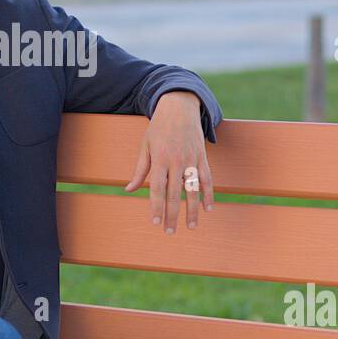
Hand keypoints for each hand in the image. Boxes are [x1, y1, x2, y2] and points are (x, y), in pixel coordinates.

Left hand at [123, 91, 214, 233]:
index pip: (157, 188)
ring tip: (190, 227)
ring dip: (192, 210)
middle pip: (175, 193)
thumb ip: (139, 169)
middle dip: (172, 214)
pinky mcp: (203, 156)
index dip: (156, 206)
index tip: (155, 222)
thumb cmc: (158, 128)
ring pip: (193, 189)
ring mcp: (191, 159)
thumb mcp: (145, 146)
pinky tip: (208, 209)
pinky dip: (209, 194)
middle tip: (170, 232)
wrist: (179, 107)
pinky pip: (208, 179)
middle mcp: (176, 160)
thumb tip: (128, 189)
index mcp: (159, 158)